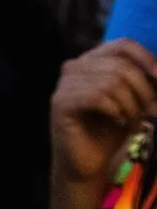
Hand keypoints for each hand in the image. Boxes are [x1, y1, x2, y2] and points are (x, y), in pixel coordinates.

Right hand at [52, 40, 156, 183]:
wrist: (88, 163)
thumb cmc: (111, 130)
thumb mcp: (135, 100)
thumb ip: (147, 82)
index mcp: (92, 61)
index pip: (122, 45)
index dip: (146, 59)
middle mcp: (74, 67)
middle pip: (121, 65)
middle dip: (143, 91)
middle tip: (150, 112)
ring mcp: (64, 84)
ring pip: (111, 82)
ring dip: (131, 105)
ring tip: (132, 121)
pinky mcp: (60, 103)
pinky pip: (97, 97)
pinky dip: (116, 110)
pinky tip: (118, 121)